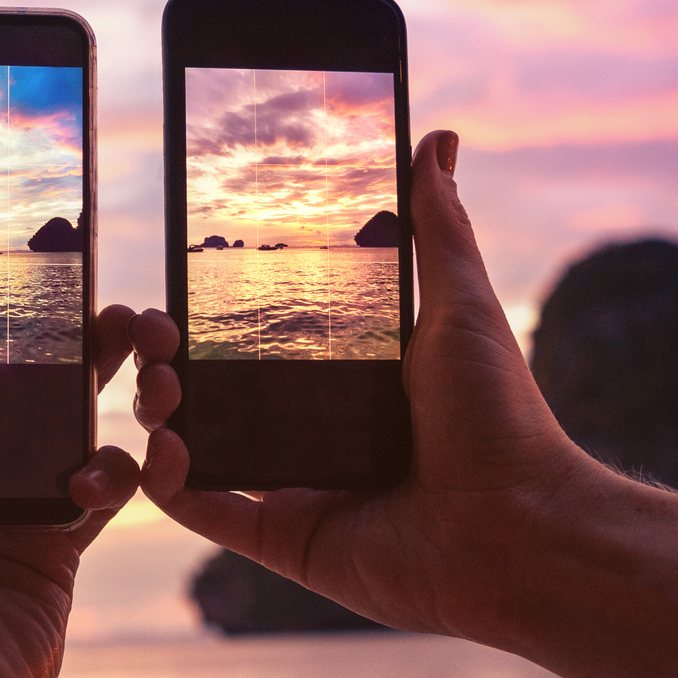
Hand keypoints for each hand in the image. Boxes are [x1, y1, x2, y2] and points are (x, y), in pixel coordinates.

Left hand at [0, 294, 142, 677]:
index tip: (5, 259)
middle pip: (1, 386)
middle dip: (52, 337)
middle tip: (94, 291)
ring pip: (59, 425)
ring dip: (101, 382)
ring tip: (139, 340)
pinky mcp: (50, 550)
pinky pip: (98, 490)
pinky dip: (121, 467)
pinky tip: (129, 452)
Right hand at [138, 130, 601, 639]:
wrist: (522, 528)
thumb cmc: (503, 419)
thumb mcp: (460, 306)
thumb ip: (438, 226)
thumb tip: (438, 137)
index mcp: (351, 380)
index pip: (261, 339)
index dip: (210, 313)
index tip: (179, 282)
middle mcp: (318, 432)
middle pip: (217, 390)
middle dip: (170, 360)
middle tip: (155, 334)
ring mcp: (300, 488)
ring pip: (202, 448)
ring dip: (161, 413)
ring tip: (159, 384)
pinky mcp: (289, 541)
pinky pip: (210, 514)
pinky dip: (171, 486)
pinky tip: (162, 448)